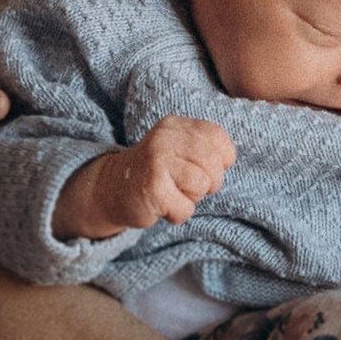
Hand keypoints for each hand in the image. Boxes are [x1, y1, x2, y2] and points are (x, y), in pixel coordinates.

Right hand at [55, 117, 235, 243]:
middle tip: (186, 185)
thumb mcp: (178, 150)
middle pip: (214, 164)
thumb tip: (227, 161)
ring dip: (191, 198)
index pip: (217, 137)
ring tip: (172, 193)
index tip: (202, 167)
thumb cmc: (157, 173)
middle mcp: (165, 138)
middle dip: (208, 183)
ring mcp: (157, 161)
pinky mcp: (153, 188)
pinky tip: (161, 206)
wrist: (112, 190)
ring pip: (202, 185)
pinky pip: (186, 209)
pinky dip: (177, 214)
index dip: (220, 159)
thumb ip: (204, 148)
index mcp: (175, 125)